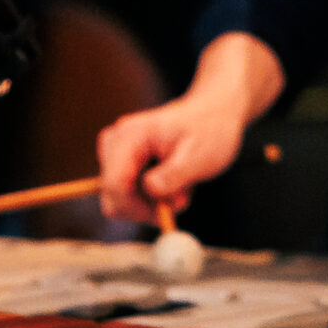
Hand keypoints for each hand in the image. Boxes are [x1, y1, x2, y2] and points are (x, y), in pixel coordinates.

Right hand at [95, 32, 281, 223]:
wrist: (215, 113)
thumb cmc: (210, 130)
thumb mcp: (199, 155)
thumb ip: (174, 175)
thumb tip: (151, 190)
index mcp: (129, 137)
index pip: (115, 185)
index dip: (137, 208)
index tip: (165, 213)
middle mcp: (114, 143)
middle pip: (113, 198)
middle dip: (146, 206)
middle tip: (180, 199)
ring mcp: (115, 154)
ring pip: (121, 201)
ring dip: (152, 202)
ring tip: (182, 183)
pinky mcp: (121, 164)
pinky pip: (128, 197)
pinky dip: (151, 198)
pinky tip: (174, 181)